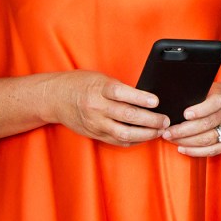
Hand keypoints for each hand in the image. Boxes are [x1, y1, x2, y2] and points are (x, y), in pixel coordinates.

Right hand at [49, 71, 167, 146]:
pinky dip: (134, 141)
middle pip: (128, 116)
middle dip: (151, 120)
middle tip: (165, 120)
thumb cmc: (82, 84)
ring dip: (146, 134)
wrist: (55, 98)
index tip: (156, 101)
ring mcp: (95, 123)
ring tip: (159, 131)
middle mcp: (97, 107)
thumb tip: (147, 97)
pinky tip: (145, 137)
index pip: (122, 93)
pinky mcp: (95, 134)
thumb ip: (120, 88)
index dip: (140, 98)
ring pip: (124, 133)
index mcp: (99, 89)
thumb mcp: (100, 79)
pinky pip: (118, 141)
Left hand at [164, 82, 220, 157]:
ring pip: (210, 139)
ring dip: (188, 142)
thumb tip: (175, 102)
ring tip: (172, 140)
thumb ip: (202, 94)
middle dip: (184, 130)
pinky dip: (198, 151)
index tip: (185, 114)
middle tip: (167, 132)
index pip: (215, 102)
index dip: (200, 109)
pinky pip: (216, 150)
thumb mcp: (218, 88)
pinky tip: (184, 149)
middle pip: (208, 124)